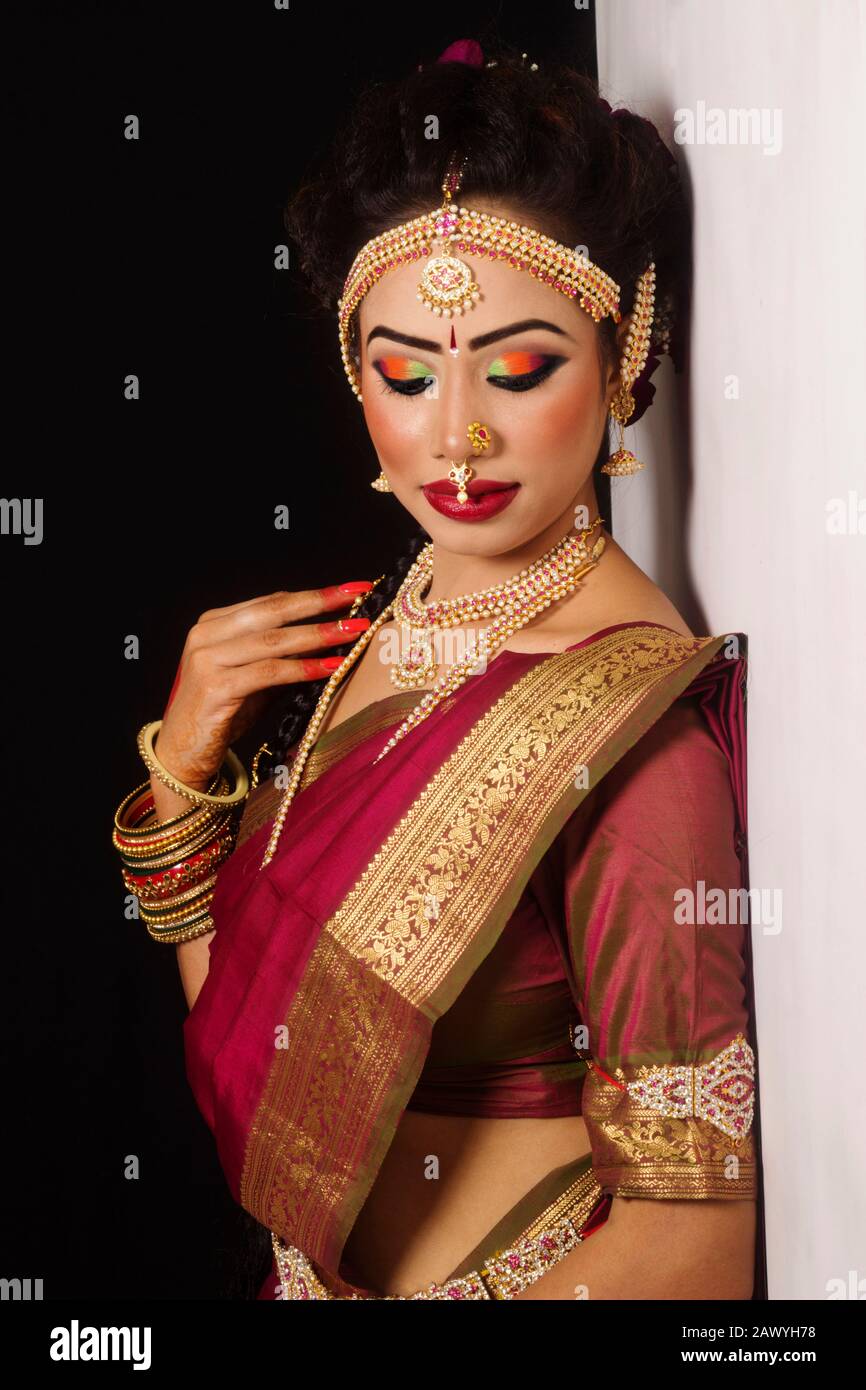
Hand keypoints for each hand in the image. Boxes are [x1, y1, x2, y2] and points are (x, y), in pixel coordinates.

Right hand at [155, 582, 373, 789]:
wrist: (181, 755)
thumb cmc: (221, 714)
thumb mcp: (256, 678)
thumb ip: (282, 655)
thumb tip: (330, 637)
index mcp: (213, 623)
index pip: (271, 602)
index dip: (313, 595)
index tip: (351, 591)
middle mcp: (206, 634)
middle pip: (273, 611)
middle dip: (320, 602)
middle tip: (358, 595)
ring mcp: (206, 659)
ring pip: (274, 641)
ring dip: (318, 635)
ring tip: (354, 632)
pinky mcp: (214, 686)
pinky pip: (269, 672)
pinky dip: (302, 669)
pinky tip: (330, 666)